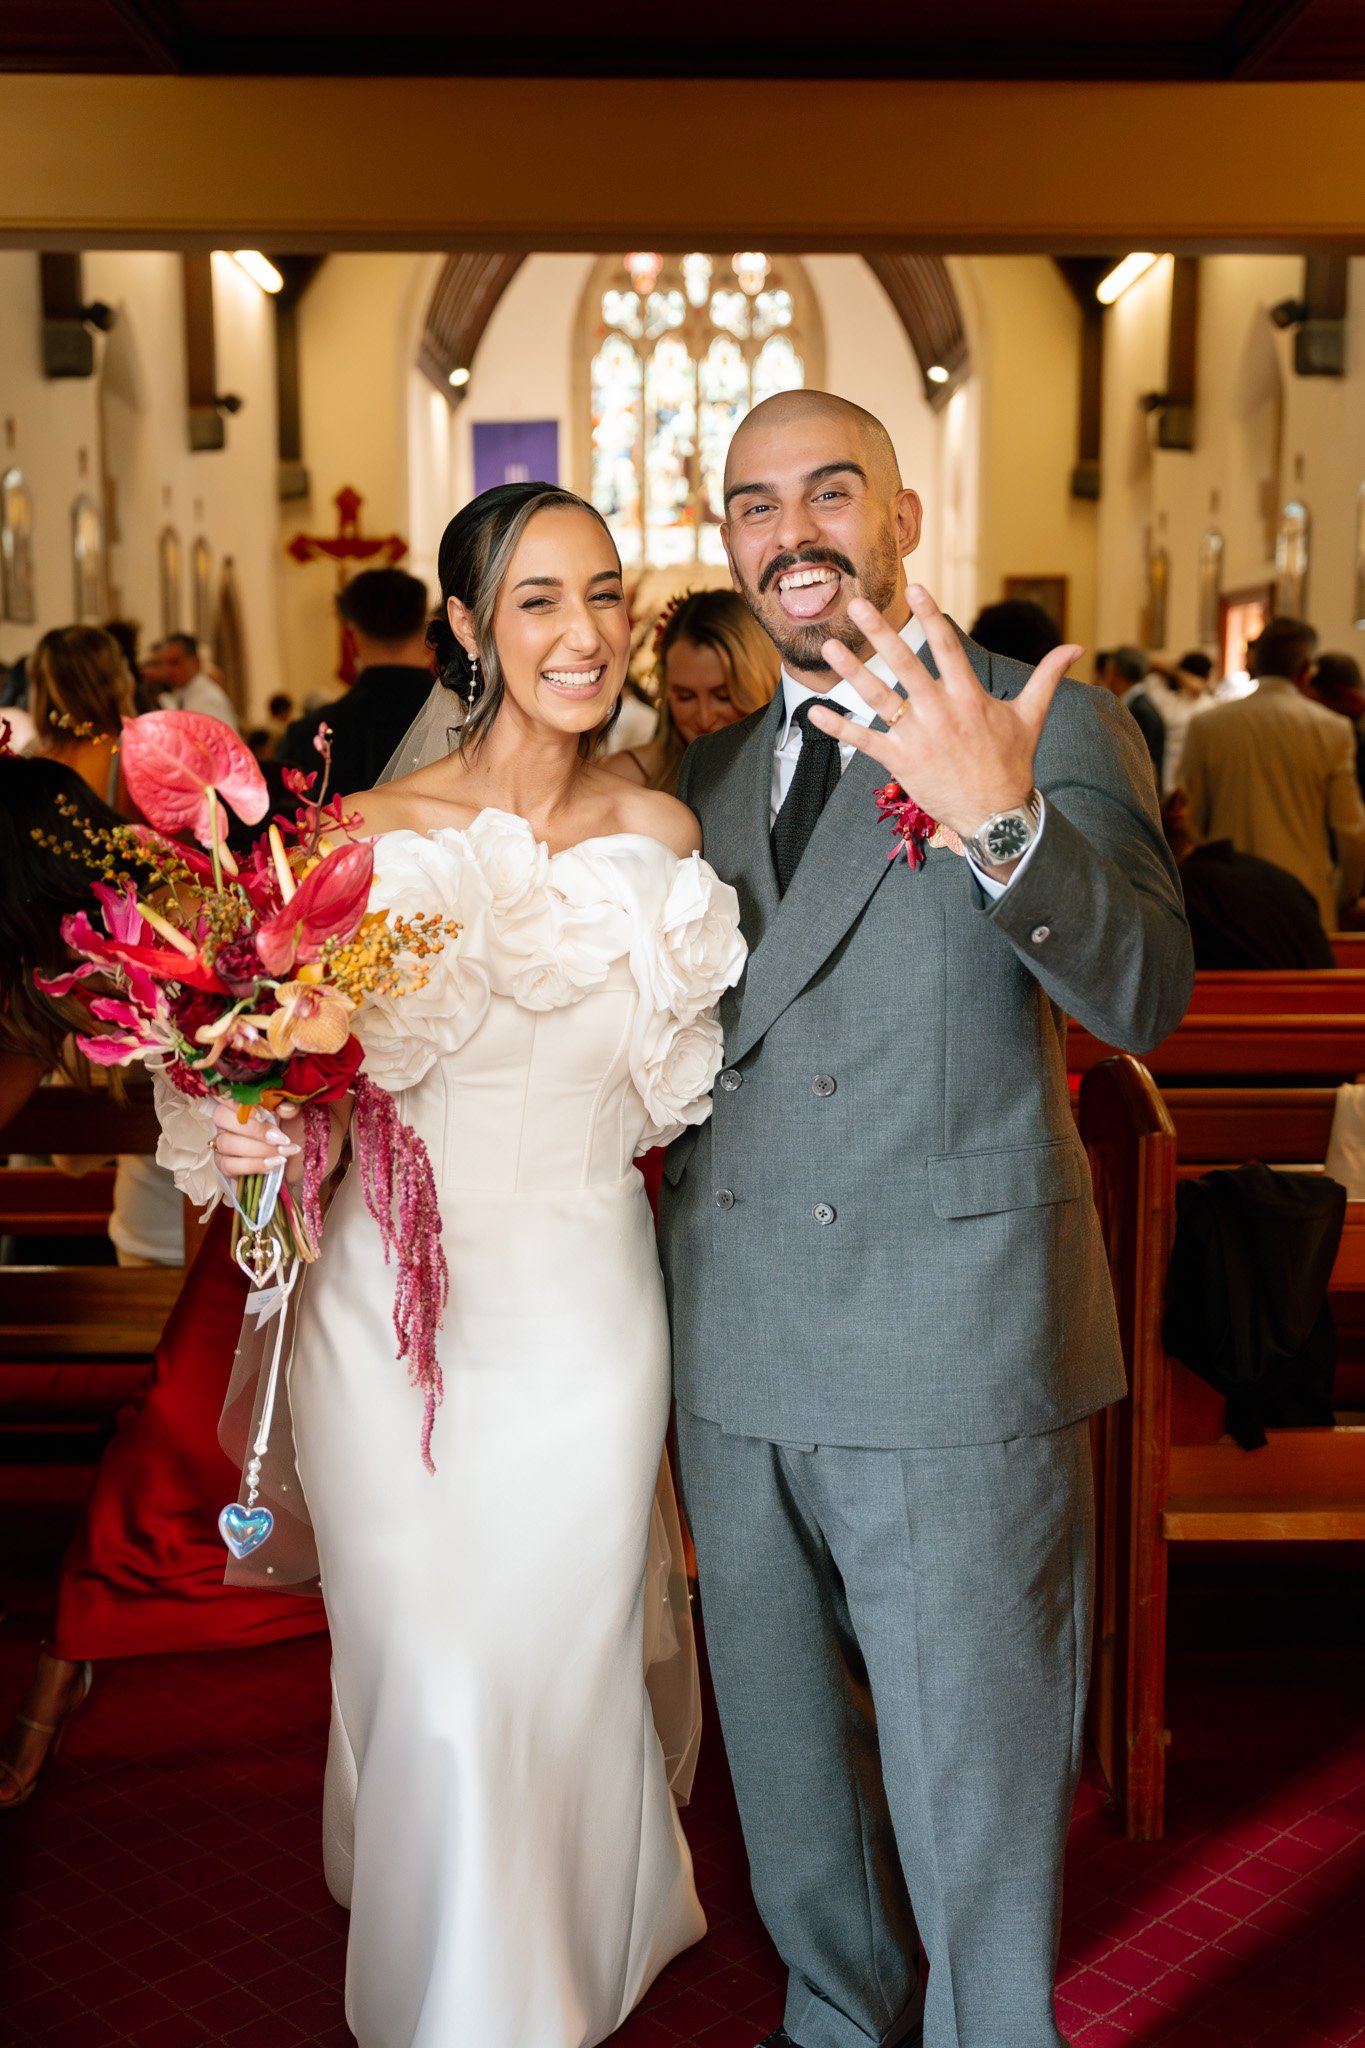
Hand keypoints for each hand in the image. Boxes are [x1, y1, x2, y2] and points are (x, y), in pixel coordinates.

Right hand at [211, 1099, 302, 1186]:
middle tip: (282, 1139)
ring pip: (227, 1144)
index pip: (227, 1096)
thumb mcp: (293, 1115)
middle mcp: (225, 1121)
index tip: (264, 1114)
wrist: (293, 1157)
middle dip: (255, 1130)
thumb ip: (289, 1107)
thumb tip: (285, 1109)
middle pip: (222, 1118)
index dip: (240, 1104)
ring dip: (259, 1150)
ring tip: (283, 1153)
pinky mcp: (224, 1164)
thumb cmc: (289, 1130)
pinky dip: (252, 1165)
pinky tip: (271, 1164)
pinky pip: (228, 1165)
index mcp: (238, 1103)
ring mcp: (221, 1143)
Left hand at [806, 585, 1080, 853]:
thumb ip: (1047, 678)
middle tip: (855, 605)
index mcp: (969, 696)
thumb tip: (1075, 648)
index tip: (915, 587)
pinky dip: (839, 727)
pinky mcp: (901, 762)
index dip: (931, 616)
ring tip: (829, 647)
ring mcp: (918, 737)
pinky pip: (864, 741)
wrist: (996, 815)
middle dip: (879, 634)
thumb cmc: (1012, 764)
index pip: (948, 647)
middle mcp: (941, 712)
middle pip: (905, 665)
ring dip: (851, 672)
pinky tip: (814, 711)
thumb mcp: (1031, 717)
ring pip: (879, 698)